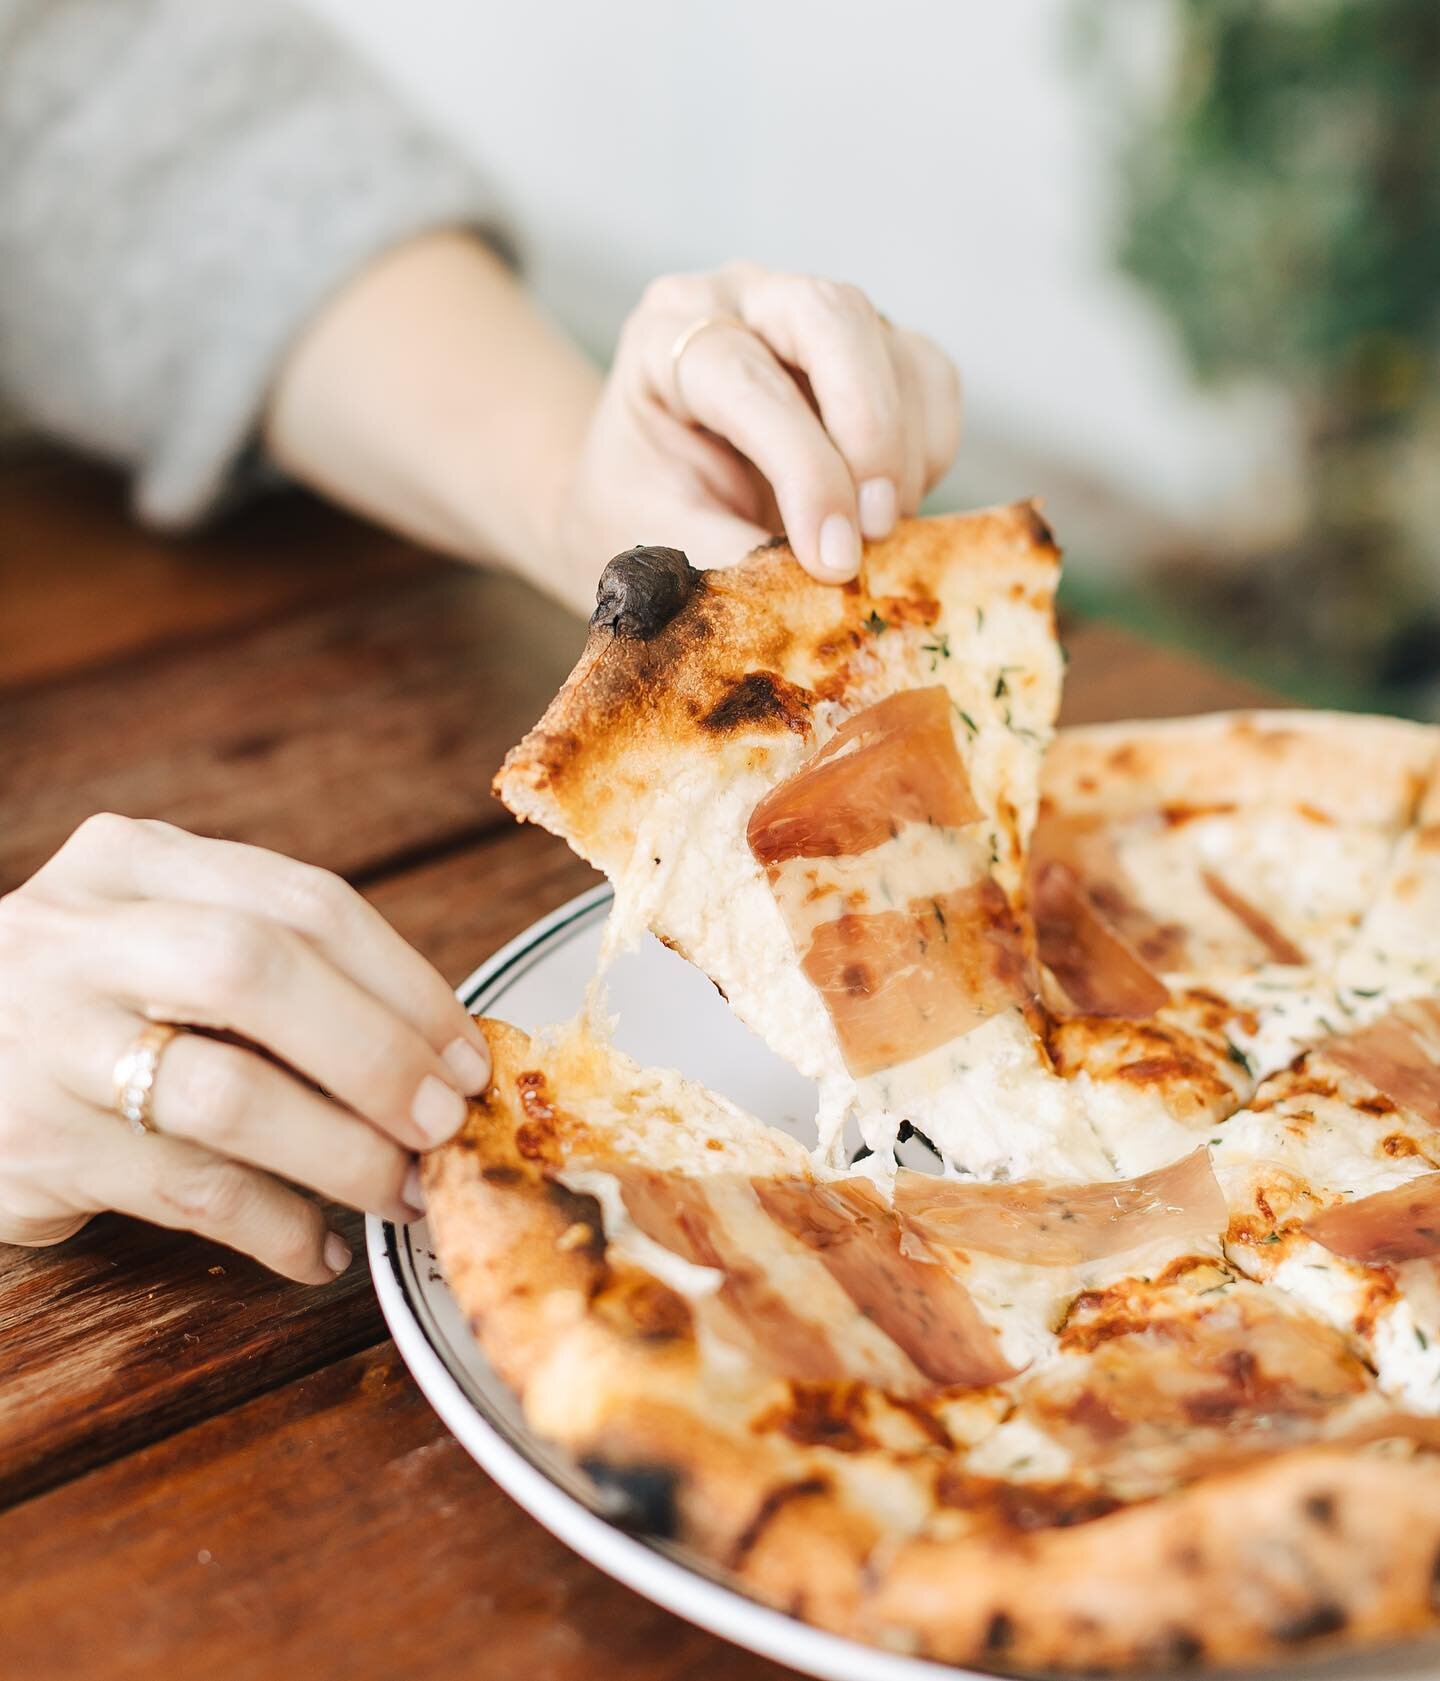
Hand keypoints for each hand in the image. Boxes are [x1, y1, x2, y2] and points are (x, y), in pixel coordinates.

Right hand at [0, 815, 489, 1282]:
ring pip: (228, 1093)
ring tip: (403, 1191)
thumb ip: (272, 967)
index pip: (304, 903)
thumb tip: (435, 1054)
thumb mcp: (154, 941)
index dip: (405, 984)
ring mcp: (47, 1038)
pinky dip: (276, 1226)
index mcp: (135, 863)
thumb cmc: (85, 1005)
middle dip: (379, 1055)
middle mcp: (81, 936)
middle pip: (264, 973)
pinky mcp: (33, 1145)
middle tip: (444, 1121)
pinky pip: (189, 1191)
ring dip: (342, 1153)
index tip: (466, 1051)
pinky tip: (319, 1248)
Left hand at [556, 262, 961, 589]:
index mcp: (666, 335)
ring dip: (902, 454)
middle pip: (831, 318)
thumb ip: (725, 559)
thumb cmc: (642, 511)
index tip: (831, 558)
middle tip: (875, 531)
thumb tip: (815, 590)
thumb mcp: (656, 542)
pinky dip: (929, 448)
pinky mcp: (872, 346)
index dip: (802, 468)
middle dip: (869, 434)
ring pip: (892, 349)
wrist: (649, 496)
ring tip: (878, 534)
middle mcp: (743, 302)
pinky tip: (892, 504)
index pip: (744, 376)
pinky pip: (929, 377)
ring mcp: (812, 317)